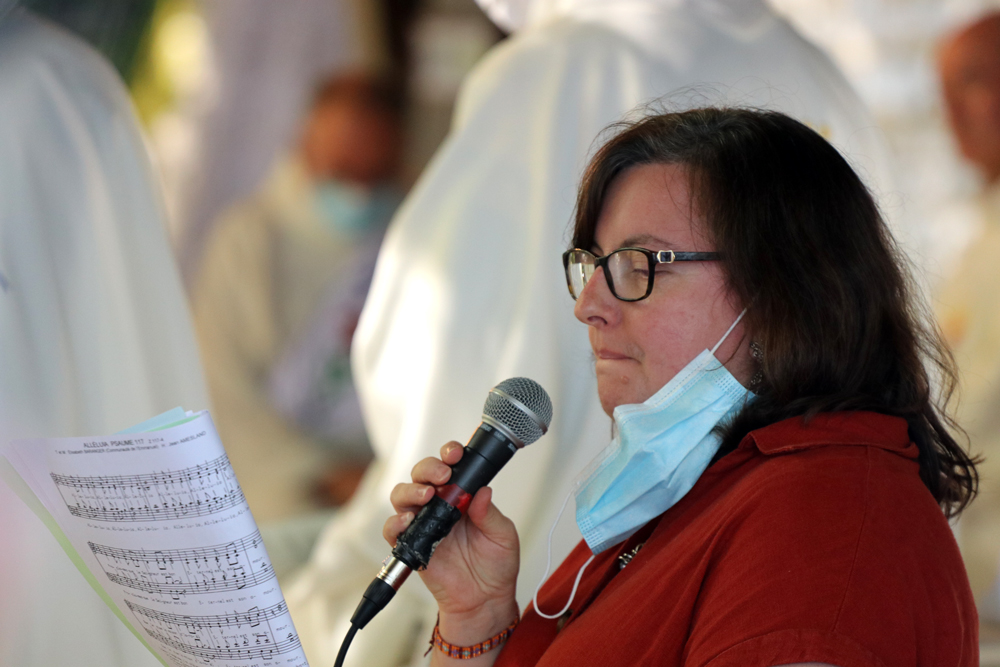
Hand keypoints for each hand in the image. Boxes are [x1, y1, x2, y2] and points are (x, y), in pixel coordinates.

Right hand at [384, 442, 519, 643]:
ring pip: (402, 495)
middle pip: (421, 474)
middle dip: (428, 468)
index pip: (450, 466)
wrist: (484, 600)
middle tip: (443, 476)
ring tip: (427, 495)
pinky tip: (409, 521)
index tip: (456, 454)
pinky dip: (396, 523)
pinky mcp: (412, 544)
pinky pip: (393, 529)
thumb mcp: (503, 536)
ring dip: (411, 490)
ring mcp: (423, 523)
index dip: (449, 454)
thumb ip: (491, 514)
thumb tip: (482, 491)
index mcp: (463, 496)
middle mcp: (439, 505)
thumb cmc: (495, 566)